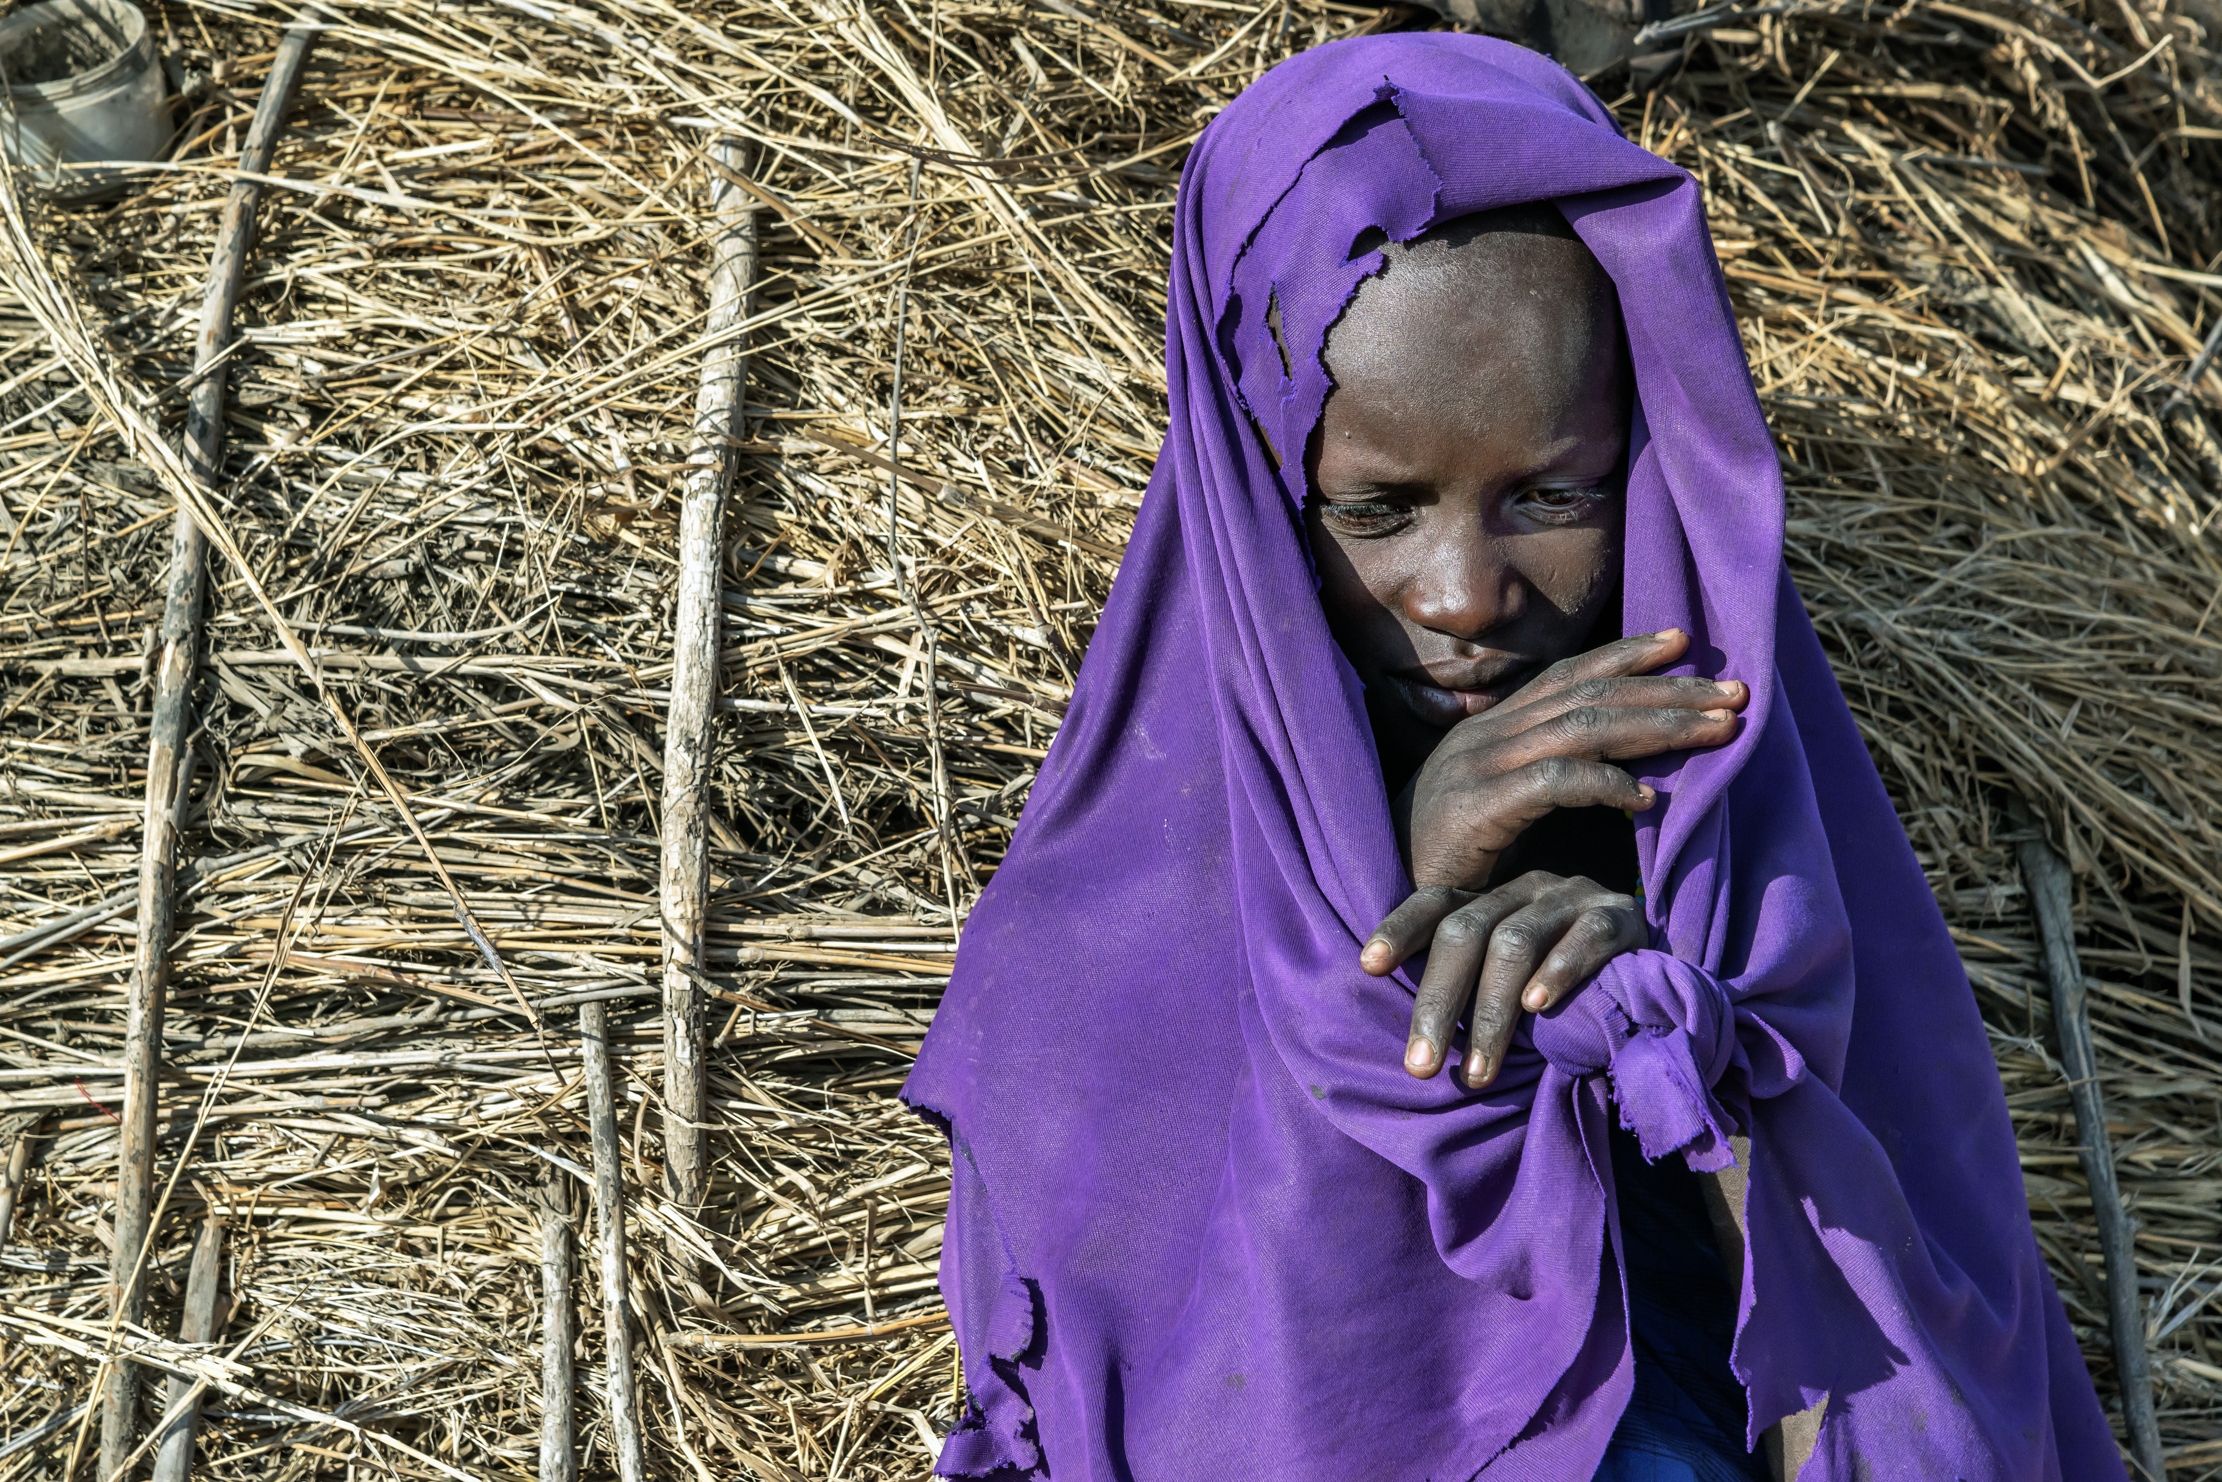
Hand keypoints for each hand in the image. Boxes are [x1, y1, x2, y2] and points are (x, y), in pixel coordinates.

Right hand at [1360, 629, 1747, 1085]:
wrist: (1378, 906)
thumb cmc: (1445, 869)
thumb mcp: (1501, 814)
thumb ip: (1544, 786)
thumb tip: (1618, 775)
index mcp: (1490, 731)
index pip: (1567, 675)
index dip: (1627, 655)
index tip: (1687, 644)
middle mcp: (1485, 736)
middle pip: (1589, 693)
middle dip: (1668, 689)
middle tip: (1737, 691)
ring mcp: (1477, 768)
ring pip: (1582, 727)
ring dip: (1658, 726)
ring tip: (1718, 731)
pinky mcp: (1475, 810)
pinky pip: (1553, 783)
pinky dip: (1605, 784)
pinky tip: (1649, 799)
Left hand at [1372, 871, 1645, 1086]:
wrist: (1659, 985)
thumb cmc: (1566, 994)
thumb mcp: (1510, 988)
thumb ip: (1470, 996)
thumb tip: (1413, 1049)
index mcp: (1490, 900)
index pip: (1434, 905)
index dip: (1399, 930)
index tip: (1366, 967)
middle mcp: (1524, 888)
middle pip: (1465, 932)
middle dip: (1438, 1003)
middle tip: (1421, 1066)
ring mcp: (1571, 896)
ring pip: (1515, 942)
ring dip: (1493, 1013)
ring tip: (1478, 1071)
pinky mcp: (1619, 915)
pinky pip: (1584, 938)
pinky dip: (1560, 972)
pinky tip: (1540, 1007)